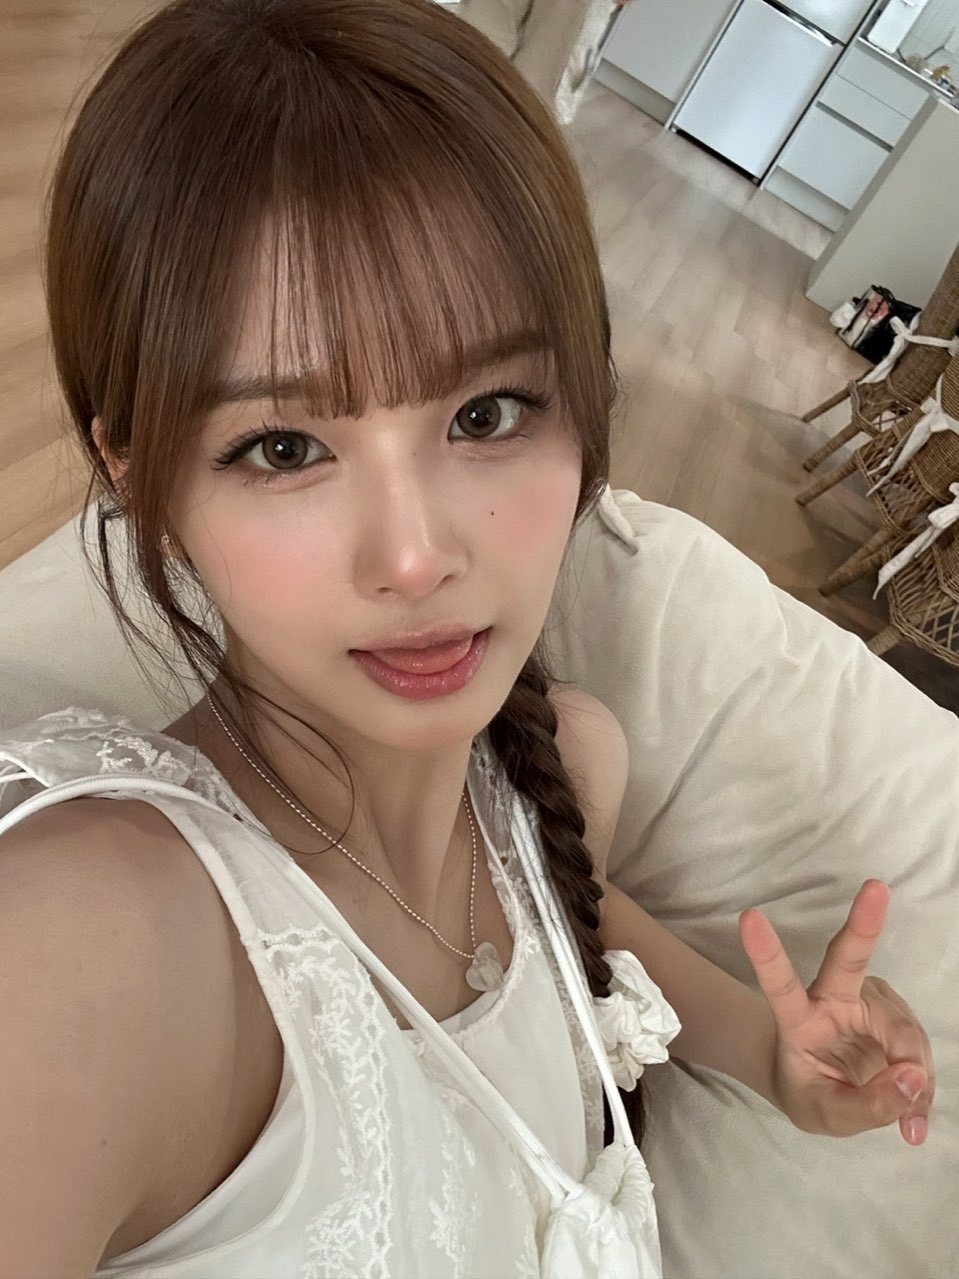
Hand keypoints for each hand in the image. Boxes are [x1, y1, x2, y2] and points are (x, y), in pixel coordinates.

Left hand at [739, 880, 933, 1145]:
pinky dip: (921, 1083)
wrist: (822, 1086)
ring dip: (912, 1074)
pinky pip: (918, 1047)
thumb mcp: (827, 1114)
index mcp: (798, 1017)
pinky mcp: (893, 1010)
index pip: (779, 984)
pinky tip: (914, 1111)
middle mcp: (832, 996)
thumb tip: (913, 1078)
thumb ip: (867, 1104)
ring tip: (906, 1121)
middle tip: (875, 888)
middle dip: (863, 921)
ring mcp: (866, 999)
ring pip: (902, 1029)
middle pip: (848, 958)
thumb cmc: (810, 1091)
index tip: (749, 917)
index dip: (766, 953)